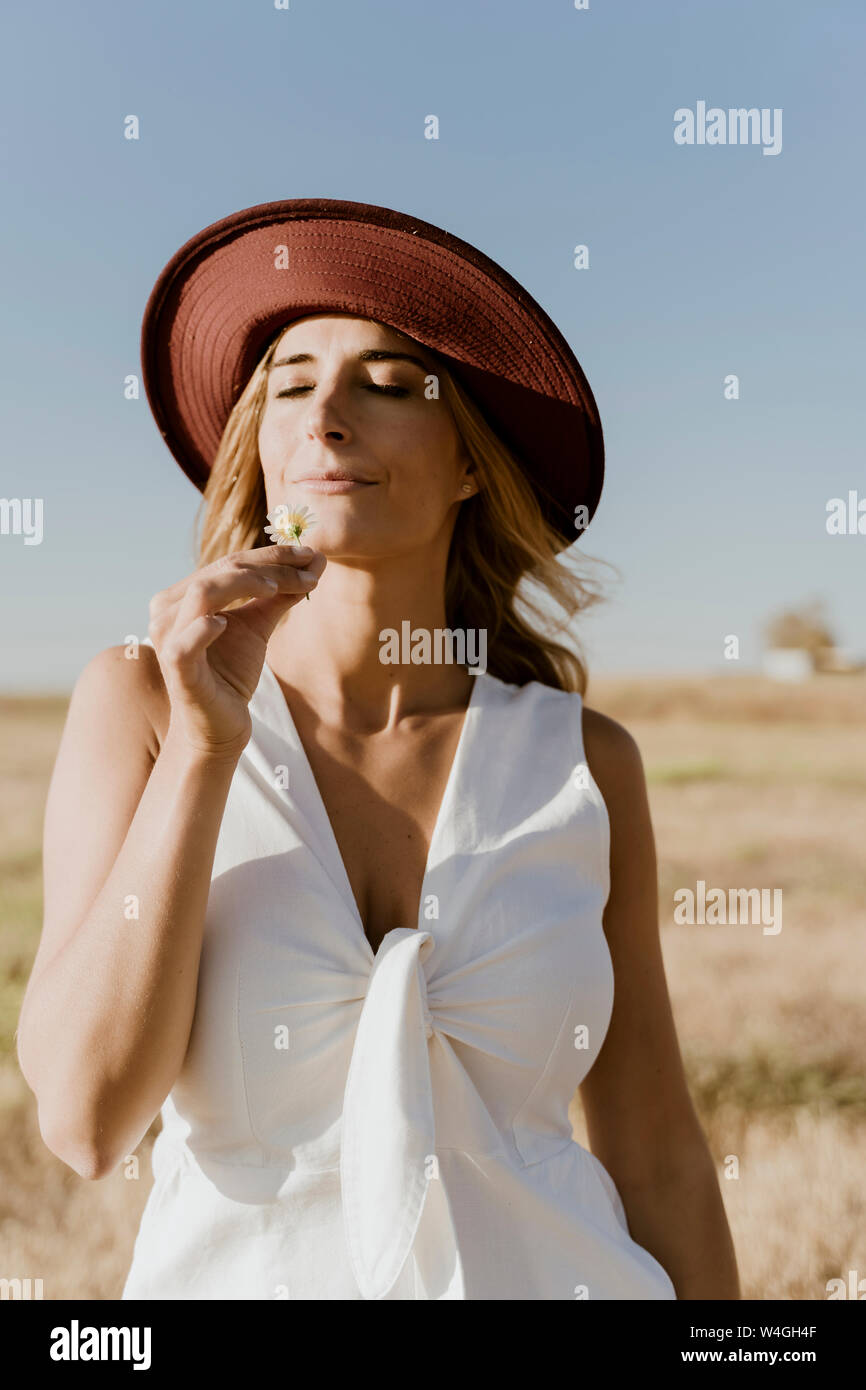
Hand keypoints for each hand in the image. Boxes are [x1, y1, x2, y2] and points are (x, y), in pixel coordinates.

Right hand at [147, 546, 325, 758]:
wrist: (219, 726)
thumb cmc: (231, 674)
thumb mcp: (258, 627)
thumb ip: (278, 596)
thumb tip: (313, 564)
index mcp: (186, 595)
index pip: (230, 563)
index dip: (271, 555)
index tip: (311, 554)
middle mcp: (170, 610)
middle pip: (221, 571)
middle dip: (269, 566)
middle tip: (308, 567)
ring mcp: (169, 637)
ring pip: (203, 593)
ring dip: (244, 584)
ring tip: (278, 588)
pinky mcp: (176, 667)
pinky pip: (184, 643)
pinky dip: (203, 628)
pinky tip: (224, 623)